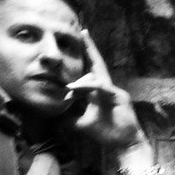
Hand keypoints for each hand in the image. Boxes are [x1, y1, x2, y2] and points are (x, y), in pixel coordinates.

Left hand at [65, 30, 145, 155]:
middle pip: (97, 64)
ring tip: (71, 84)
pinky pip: (103, 88)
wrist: (124, 144)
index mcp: (98, 92)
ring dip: (81, 81)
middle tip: (83, 31)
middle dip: (90, 48)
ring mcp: (115, 92)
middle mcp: (107, 88)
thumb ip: (67, 114)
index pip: (90, 71)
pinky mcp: (120, 98)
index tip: (79, 40)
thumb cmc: (105, 133)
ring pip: (96, 78)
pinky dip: (91, 86)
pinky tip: (78, 87)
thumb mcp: (79, 123)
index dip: (86, 56)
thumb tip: (50, 109)